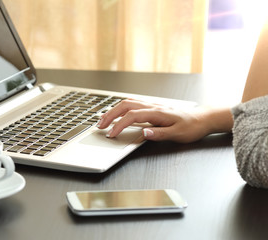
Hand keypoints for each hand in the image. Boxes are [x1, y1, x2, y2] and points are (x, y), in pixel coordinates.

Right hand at [97, 99, 222, 142]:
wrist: (202, 118)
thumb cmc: (192, 126)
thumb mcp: (178, 134)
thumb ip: (159, 134)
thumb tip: (143, 133)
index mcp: (157, 113)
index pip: (132, 116)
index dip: (119, 125)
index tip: (111, 134)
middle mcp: (153, 106)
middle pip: (125, 106)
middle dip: (110, 115)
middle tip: (100, 125)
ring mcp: (152, 105)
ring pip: (128, 103)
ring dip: (114, 110)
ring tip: (104, 119)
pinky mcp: (153, 107)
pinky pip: (133, 104)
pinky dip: (121, 108)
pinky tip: (118, 113)